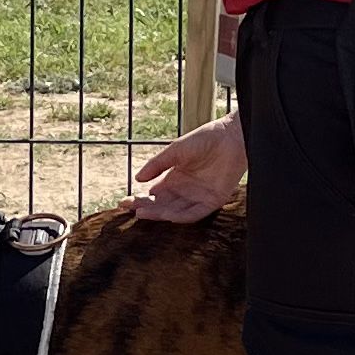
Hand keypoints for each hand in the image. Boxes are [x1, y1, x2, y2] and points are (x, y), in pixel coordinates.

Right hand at [130, 116, 245, 223]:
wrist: (230, 137)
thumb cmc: (204, 139)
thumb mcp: (175, 151)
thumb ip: (157, 165)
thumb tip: (137, 178)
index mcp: (174, 178)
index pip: (154, 194)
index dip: (139, 199)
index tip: (124, 202)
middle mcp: (184, 190)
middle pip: (162, 204)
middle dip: (146, 208)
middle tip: (130, 210)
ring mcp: (198, 197)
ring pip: (175, 211)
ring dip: (160, 213)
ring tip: (143, 213)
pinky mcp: (213, 201)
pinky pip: (195, 213)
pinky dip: (182, 216)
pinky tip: (168, 216)